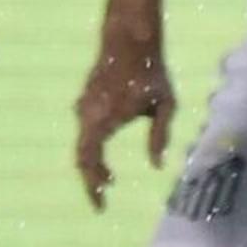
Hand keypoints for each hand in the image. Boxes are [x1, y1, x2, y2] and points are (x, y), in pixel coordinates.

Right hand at [74, 37, 178, 209]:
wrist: (128, 41)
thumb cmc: (151, 73)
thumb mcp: (165, 105)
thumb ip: (160, 137)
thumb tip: (157, 166)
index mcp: (103, 120)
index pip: (90, 162)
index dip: (93, 186)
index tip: (101, 205)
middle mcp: (86, 116)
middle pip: (82, 158)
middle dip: (91, 180)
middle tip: (103, 200)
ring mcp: (82, 107)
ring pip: (82, 145)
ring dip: (92, 164)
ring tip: (109, 180)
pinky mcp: (84, 101)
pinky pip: (85, 132)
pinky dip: (91, 148)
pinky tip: (103, 157)